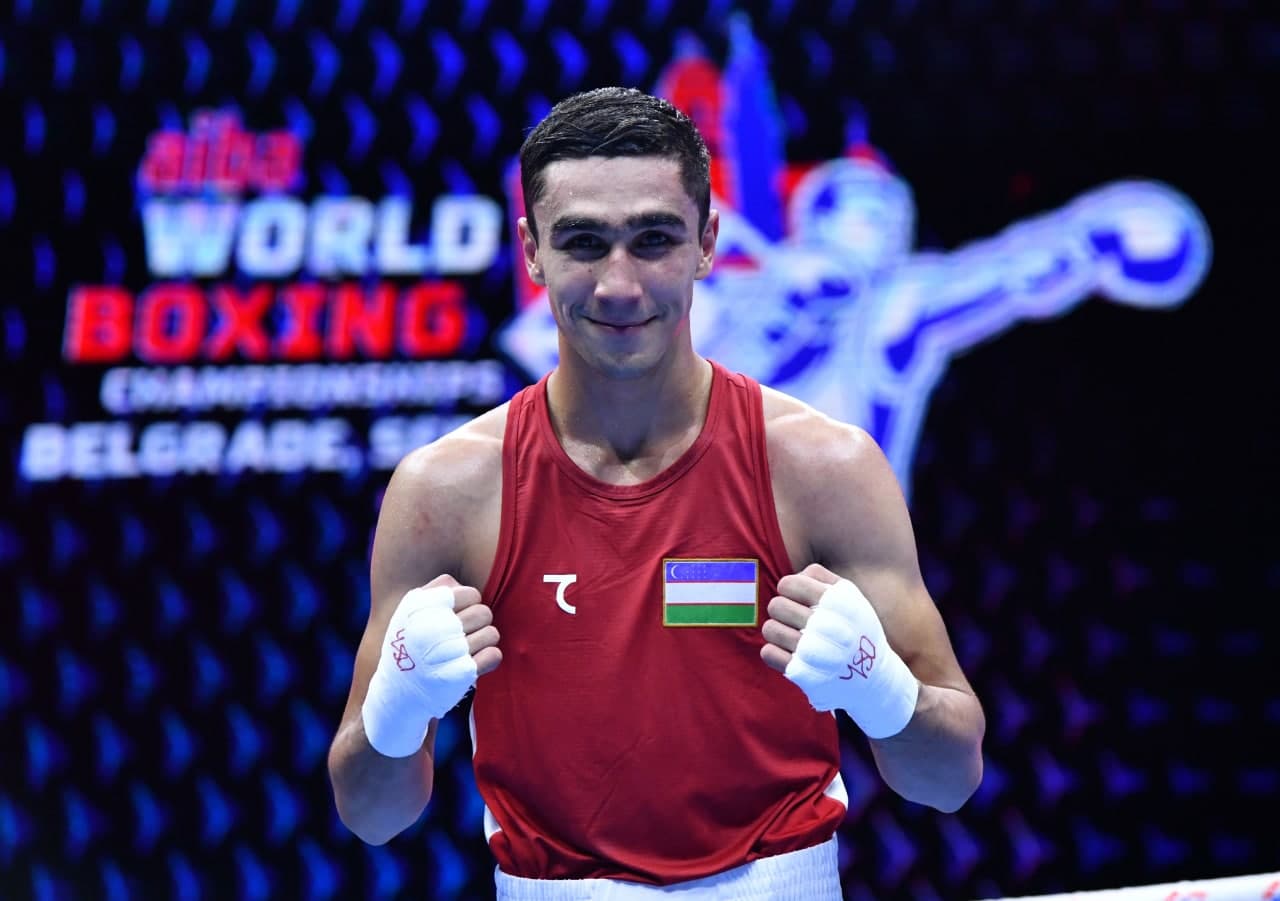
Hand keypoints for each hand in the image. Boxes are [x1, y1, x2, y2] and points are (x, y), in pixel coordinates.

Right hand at [361, 574, 500, 756]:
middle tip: (463, 635)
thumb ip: (436, 590)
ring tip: (465, 650)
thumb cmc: (411, 644)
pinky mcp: (460, 675)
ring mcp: (446, 652)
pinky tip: (471, 663)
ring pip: (492, 633)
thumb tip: (463, 587)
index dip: (469, 604)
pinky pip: (494, 655)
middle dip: (478, 623)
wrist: (398, 694)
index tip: (457, 616)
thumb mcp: (410, 611)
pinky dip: (487, 659)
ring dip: (483, 641)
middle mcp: (432, 627)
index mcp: (420, 607)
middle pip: (484, 613)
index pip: (471, 594)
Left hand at [761, 563, 918, 739]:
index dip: (787, 588)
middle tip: (795, 619)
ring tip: (793, 636)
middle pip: (776, 606)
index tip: (797, 597)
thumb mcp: (852, 597)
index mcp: (839, 601)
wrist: (871, 679)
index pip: (788, 584)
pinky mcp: (803, 674)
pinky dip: (775, 653)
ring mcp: (814, 652)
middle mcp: (827, 625)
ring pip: (769, 629)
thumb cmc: (855, 630)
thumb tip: (793, 577)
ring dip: (777, 632)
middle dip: (782, 610)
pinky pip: (768, 653)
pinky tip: (791, 654)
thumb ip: (821, 578)